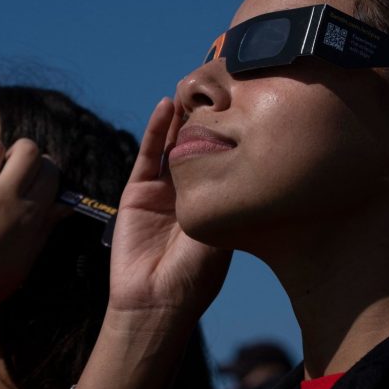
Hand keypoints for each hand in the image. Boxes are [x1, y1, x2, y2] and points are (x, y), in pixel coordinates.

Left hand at [0, 135, 60, 321]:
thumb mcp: (24, 262)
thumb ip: (44, 228)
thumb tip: (65, 205)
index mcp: (28, 215)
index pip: (50, 170)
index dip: (44, 170)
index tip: (33, 177)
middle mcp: (3, 197)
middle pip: (27, 148)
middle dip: (20, 153)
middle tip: (8, 167)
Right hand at [108, 98, 231, 319]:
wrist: (154, 301)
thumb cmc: (195, 277)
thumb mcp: (222, 234)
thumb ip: (226, 199)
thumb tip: (247, 161)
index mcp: (217, 202)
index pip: (227, 160)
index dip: (234, 134)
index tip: (249, 105)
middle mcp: (192, 193)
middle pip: (200, 146)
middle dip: (210, 119)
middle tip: (222, 87)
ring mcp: (164, 190)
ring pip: (174, 144)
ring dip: (183, 118)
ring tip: (194, 89)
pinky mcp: (138, 190)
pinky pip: (148, 154)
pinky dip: (157, 129)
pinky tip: (168, 106)